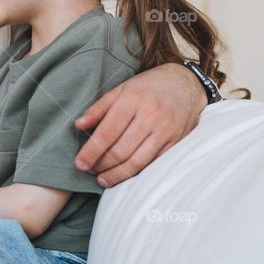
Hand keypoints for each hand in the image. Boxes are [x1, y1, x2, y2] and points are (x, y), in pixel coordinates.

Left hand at [74, 63, 205, 187]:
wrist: (185, 83)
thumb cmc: (147, 86)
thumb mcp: (121, 89)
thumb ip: (98, 108)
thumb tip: (78, 125)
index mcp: (132, 100)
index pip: (107, 132)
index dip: (91, 151)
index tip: (79, 164)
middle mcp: (150, 116)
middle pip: (121, 150)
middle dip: (101, 165)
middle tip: (88, 171)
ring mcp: (165, 130)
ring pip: (137, 161)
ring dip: (116, 174)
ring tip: (102, 179)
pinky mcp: (176, 142)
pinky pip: (153, 163)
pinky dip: (135, 173)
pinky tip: (122, 175)